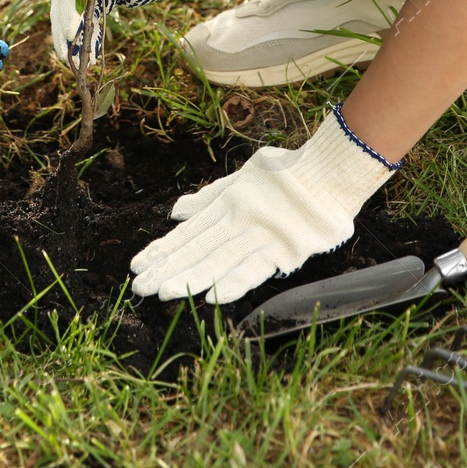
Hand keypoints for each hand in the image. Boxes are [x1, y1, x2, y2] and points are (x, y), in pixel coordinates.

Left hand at [130, 106, 398, 302]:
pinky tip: (210, 295)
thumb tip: (175, 212)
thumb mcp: (240, 179)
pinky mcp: (285, 248)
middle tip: (139, 287)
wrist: (329, 172)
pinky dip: (233, 282)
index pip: (189, 231)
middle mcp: (239, 219)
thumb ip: (208, 198)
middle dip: (166, 268)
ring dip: (189, 277)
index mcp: (228, 203)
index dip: (163, 249)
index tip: (138, 265)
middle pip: (197, 248)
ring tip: (162, 292)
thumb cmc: (286, 174)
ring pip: (218, 259)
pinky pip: (255, 268)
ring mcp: (261, 234)